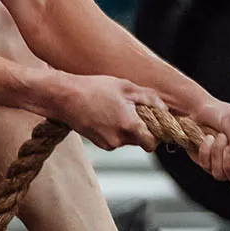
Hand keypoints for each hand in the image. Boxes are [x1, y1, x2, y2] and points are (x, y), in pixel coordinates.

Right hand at [55, 75, 169, 152]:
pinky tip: (106, 115)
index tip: (154, 123)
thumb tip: (165, 108)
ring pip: (128, 140)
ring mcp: (108, 143)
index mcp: (129, 126)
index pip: (152, 143)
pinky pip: (115, 139)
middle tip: (133, 110)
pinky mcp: (99, 144)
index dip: (156, 133)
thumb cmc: (94, 88)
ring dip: (127, 128)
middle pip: (141, 141)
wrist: (64, 97)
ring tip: (115, 109)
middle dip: (141, 128)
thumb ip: (149, 98)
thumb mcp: (125, 86)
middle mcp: (119, 139)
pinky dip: (115, 130)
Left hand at [186, 96, 229, 188]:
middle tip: (227, 145)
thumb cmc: (221, 114)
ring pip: (221, 175)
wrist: (198, 110)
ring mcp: (223, 165)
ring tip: (217, 137)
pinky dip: (205, 152)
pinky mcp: (208, 164)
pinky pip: (207, 167)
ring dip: (217, 155)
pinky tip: (207, 139)